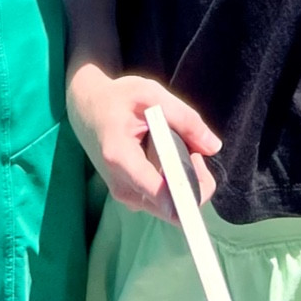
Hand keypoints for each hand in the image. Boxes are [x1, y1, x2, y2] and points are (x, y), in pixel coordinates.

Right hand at [66, 66, 220, 221]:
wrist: (87, 109)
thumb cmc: (118, 99)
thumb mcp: (151, 95)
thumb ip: (184, 118)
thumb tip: (213, 147)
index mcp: (120, 157)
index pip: (158, 191)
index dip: (186, 193)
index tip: (202, 175)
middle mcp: (121, 186)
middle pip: (171, 205)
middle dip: (192, 181)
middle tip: (193, 149)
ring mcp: (124, 196)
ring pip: (171, 206)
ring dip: (185, 182)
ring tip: (179, 149)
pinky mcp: (130, 197)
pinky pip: (163, 201)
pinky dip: (175, 183)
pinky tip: (170, 158)